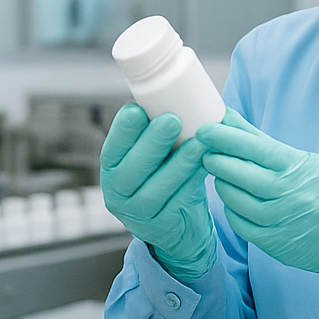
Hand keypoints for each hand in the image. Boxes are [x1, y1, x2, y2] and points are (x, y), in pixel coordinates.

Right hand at [100, 105, 216, 281]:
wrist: (180, 228)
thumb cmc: (166, 179)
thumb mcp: (153, 158)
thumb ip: (155, 134)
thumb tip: (173, 91)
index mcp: (112, 170)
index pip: (112, 149)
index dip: (122, 131)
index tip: (137, 110)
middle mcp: (117, 194)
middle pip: (130, 170)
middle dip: (151, 143)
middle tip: (172, 120)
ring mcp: (137, 214)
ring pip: (156, 188)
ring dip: (178, 163)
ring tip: (198, 142)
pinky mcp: (160, 227)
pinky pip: (178, 202)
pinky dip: (192, 181)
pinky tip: (206, 164)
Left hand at [198, 110, 318, 294]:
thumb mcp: (310, 161)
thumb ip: (267, 144)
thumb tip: (232, 119)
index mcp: (299, 169)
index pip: (254, 147)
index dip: (225, 137)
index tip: (204, 128)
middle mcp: (288, 195)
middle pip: (238, 173)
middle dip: (216, 158)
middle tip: (203, 149)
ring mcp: (279, 222)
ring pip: (234, 199)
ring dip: (222, 183)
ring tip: (220, 172)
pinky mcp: (274, 244)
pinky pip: (239, 223)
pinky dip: (231, 208)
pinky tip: (233, 198)